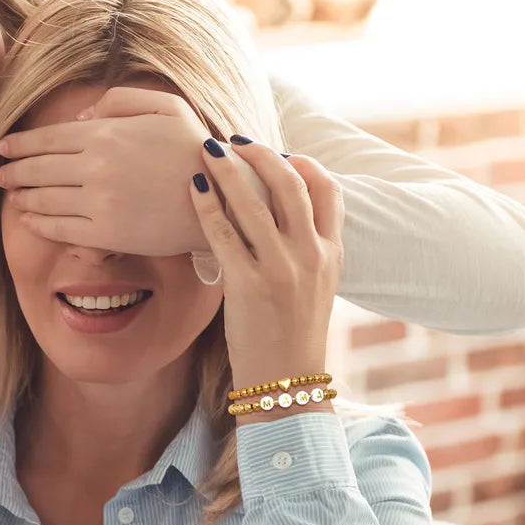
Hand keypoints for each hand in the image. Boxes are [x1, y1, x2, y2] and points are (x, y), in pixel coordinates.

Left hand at [0, 87, 212, 255]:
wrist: (223, 198)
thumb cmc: (195, 149)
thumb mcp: (166, 106)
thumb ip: (120, 100)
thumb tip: (81, 117)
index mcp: (106, 133)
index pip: (48, 138)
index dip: (20, 144)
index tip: (3, 148)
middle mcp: (95, 166)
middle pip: (39, 169)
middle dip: (13, 171)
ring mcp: (98, 202)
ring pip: (44, 199)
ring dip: (21, 197)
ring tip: (11, 196)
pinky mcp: (106, 233)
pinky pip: (60, 228)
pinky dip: (38, 223)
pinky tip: (28, 220)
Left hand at [190, 138, 343, 413]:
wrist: (285, 385)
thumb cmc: (292, 333)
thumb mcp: (317, 287)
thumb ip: (306, 248)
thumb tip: (278, 210)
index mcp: (332, 254)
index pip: (329, 190)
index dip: (304, 163)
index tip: (279, 152)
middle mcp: (311, 256)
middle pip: (290, 184)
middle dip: (260, 153)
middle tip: (235, 139)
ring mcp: (281, 270)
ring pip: (253, 201)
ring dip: (226, 168)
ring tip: (206, 149)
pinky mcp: (248, 286)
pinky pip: (223, 232)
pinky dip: (206, 205)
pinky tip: (193, 188)